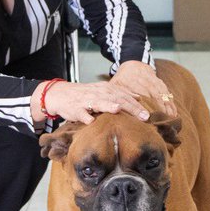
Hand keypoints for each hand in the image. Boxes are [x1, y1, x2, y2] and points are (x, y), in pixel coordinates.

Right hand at [32, 79, 149, 124]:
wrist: (61, 94)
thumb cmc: (85, 95)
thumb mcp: (104, 92)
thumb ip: (120, 95)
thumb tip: (138, 97)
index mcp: (106, 90)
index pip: (125, 96)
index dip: (137, 105)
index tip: (148, 115)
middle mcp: (98, 93)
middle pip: (116, 99)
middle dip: (130, 107)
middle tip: (143, 116)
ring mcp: (86, 101)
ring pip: (99, 102)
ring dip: (108, 106)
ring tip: (118, 109)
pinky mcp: (75, 108)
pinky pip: (81, 113)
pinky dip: (85, 116)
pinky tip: (90, 120)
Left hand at [111, 61, 177, 117]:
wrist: (133, 63)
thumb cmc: (122, 78)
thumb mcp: (115, 85)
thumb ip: (116, 96)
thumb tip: (116, 109)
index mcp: (132, 82)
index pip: (139, 96)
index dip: (144, 107)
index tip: (148, 118)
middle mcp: (145, 81)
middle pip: (153, 97)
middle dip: (159, 110)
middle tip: (162, 123)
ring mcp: (154, 81)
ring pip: (162, 96)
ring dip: (167, 108)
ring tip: (170, 120)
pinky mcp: (160, 83)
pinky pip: (167, 94)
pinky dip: (171, 103)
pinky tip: (174, 113)